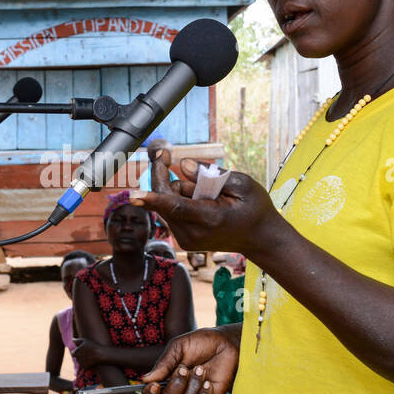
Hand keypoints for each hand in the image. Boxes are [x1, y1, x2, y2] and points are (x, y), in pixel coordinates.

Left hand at [70, 338, 103, 369]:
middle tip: (87, 353)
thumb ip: (77, 341)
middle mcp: (77, 358)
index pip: (73, 353)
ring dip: (83, 359)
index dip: (77, 351)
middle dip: (80, 355)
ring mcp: (81, 363)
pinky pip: (84, 365)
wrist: (101, 354)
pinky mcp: (85, 367)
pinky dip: (86, 363)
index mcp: (76, 352)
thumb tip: (72, 340)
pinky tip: (91, 360)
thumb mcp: (85, 341)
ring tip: (89, 356)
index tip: (82, 350)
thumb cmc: (93, 346)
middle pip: (77, 357)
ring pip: (80, 361)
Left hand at [130, 158, 278, 254]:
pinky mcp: (182, 240)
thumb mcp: (242, 184)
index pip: (176, 207)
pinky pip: (170, 211)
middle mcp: (193, 233)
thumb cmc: (254, 208)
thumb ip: (212, 174)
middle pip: (163, 200)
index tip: (134, 193)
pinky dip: (180, 200)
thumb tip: (183, 165)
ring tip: (206, 192)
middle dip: (162, 175)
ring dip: (177, 190)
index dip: (154, 197)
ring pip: (166, 204)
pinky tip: (200, 201)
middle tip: (164, 153)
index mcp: (210, 219)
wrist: (259, 239)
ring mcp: (186, 239)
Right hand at [140, 328, 238, 393]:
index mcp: (166, 378)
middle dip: (174, 387)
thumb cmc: (201, 342)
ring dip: (192, 387)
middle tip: (184, 369)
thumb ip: (163, 364)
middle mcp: (178, 390)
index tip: (154, 385)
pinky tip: (208, 383)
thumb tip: (145, 379)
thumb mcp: (178, 347)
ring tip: (201, 369)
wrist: (226, 343)